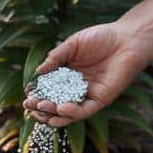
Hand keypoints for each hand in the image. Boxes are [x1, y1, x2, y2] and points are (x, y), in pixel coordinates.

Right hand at [23, 22, 149, 127]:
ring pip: (67, 112)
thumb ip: (55, 58)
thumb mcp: (72, 45)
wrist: (127, 40)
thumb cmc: (100, 38)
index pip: (47, 87)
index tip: (26, 93)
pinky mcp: (100, 101)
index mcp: (66, 74)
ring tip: (40, 110)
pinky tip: (60, 108)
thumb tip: (37, 72)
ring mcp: (87, 95)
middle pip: (54, 102)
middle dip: (40, 106)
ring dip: (52, 113)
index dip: (36, 92)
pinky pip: (84, 111)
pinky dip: (72, 112)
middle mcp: (75, 87)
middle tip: (28, 106)